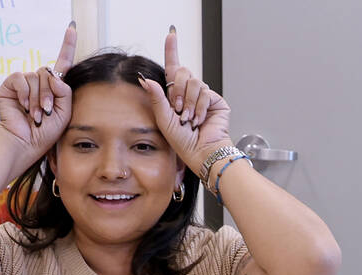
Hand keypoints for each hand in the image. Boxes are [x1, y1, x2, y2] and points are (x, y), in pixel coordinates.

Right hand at [0, 22, 77, 160]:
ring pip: (35, 77)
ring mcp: (23, 84)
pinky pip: (20, 78)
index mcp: (53, 88)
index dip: (67, 45)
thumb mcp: (63, 114)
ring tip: (33, 116)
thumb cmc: (43, 134)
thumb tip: (53, 76)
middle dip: (48, 94)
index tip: (71, 28)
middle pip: (48, 72)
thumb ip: (64, 93)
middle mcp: (38, 83)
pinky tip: (23, 106)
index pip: (62, 63)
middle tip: (44, 114)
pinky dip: (24, 93)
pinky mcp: (10, 86)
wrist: (24, 144)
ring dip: (37, 99)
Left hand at [138, 27, 232, 174]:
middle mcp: (189, 93)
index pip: (173, 69)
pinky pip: (205, 92)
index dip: (172, 51)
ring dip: (189, 103)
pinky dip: (200, 108)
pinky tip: (199, 120)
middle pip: (183, 73)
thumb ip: (156, 98)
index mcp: (175, 96)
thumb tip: (145, 79)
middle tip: (178, 111)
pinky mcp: (216, 100)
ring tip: (189, 120)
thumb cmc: (182, 142)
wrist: (201, 153)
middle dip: (177, 92)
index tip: (171, 34)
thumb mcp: (164, 120)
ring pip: (195, 82)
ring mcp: (204, 96)